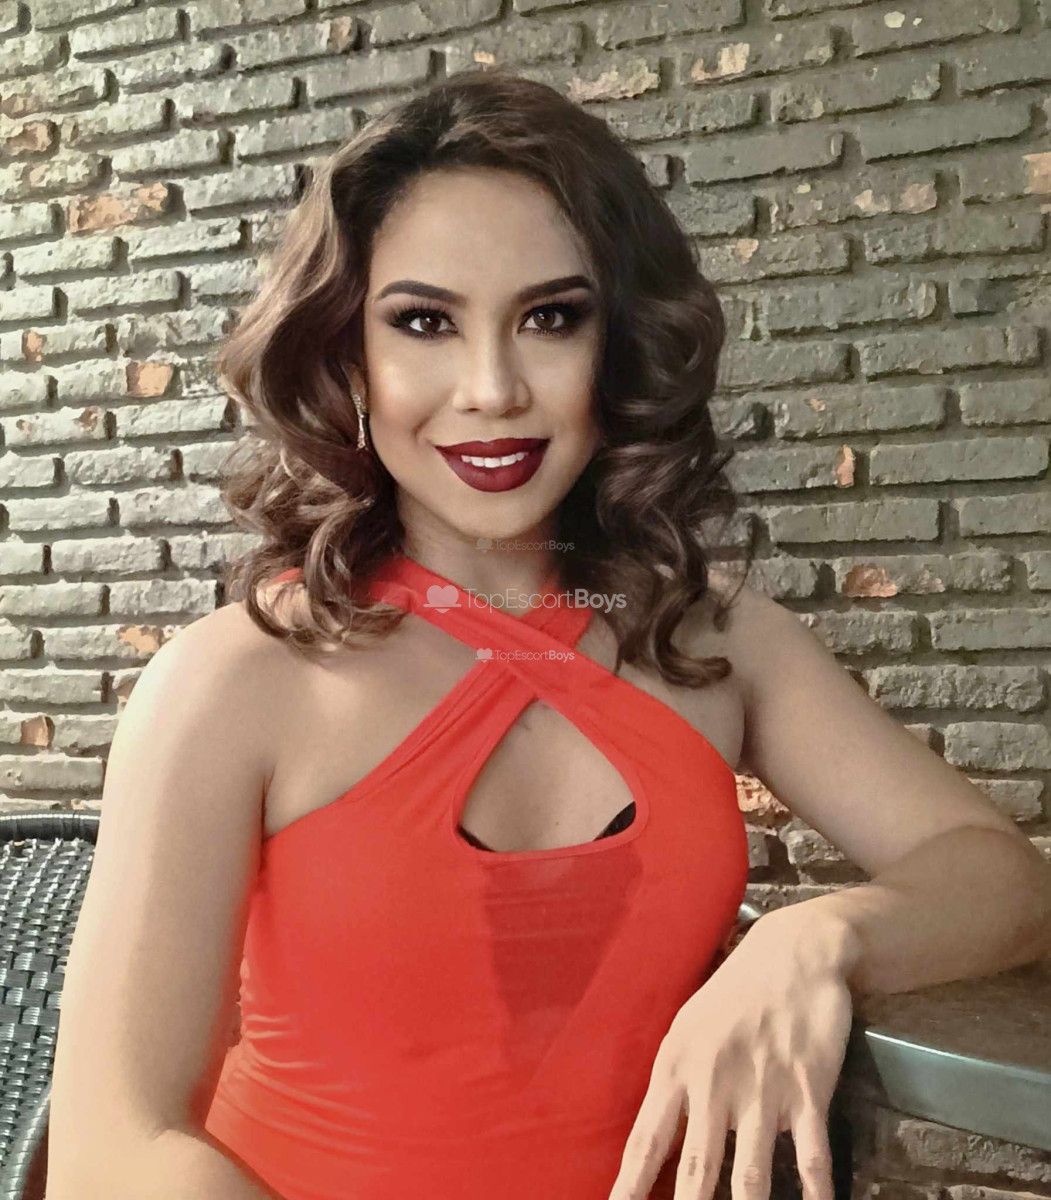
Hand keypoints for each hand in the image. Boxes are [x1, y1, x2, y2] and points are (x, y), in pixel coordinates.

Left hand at [606, 907, 859, 1199]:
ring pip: (751, 1171)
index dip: (630, 1186)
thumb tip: (660, 1141)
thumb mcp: (688, 1026)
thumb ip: (675, 1083)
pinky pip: (811, 1154)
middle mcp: (714, 1080)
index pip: (645, 1140)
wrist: (794, 952)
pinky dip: (814, 1191)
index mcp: (676, 1065)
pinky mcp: (808, 1088)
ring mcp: (762, 1086)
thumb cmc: (735, 992)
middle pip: (696, 1166)